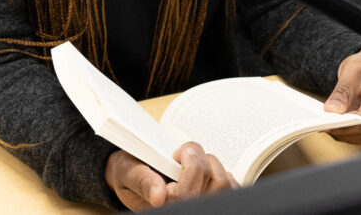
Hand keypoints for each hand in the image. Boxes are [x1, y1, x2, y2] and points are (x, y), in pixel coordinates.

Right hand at [105, 142, 237, 210]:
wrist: (132, 179)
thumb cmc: (131, 175)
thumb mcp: (127, 173)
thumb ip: (141, 181)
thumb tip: (158, 195)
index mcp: (168, 205)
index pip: (194, 180)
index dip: (191, 158)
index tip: (177, 153)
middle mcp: (189, 208)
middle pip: (216, 180)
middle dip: (200, 158)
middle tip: (181, 155)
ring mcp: (202, 206)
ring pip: (225, 183)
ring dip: (212, 166)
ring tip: (193, 165)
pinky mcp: (213, 202)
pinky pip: (232, 189)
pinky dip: (223, 175)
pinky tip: (206, 174)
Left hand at [323, 45, 360, 143]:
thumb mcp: (353, 70)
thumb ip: (343, 91)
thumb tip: (332, 110)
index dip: (342, 123)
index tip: (324, 124)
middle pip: (360, 129)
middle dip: (338, 126)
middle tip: (318, 122)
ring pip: (358, 136)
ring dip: (340, 130)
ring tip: (325, 120)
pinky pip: (358, 137)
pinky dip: (345, 132)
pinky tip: (334, 122)